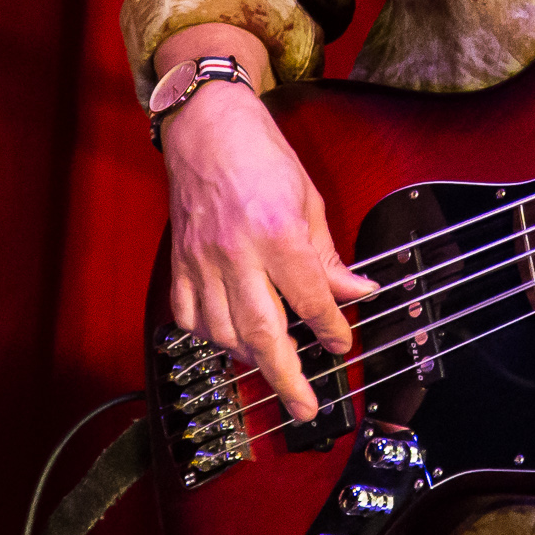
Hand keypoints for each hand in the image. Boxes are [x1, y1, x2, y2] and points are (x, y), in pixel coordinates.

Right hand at [159, 39, 376, 420]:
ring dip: (251, 360)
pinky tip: (232, 341)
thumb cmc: (262, 155)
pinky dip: (212, 338)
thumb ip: (327, 254)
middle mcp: (236, 253)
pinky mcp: (178, 264)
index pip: (310, 298)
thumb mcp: (309, 198)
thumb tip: (355, 292)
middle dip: (287, 377)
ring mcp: (201, 262)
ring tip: (274, 370)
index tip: (343, 346)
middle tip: (307, 407)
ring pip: (224, 334)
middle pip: (263, 332)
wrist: (206, 127)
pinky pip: (190, 318)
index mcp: (277, 232)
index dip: (331, 329)